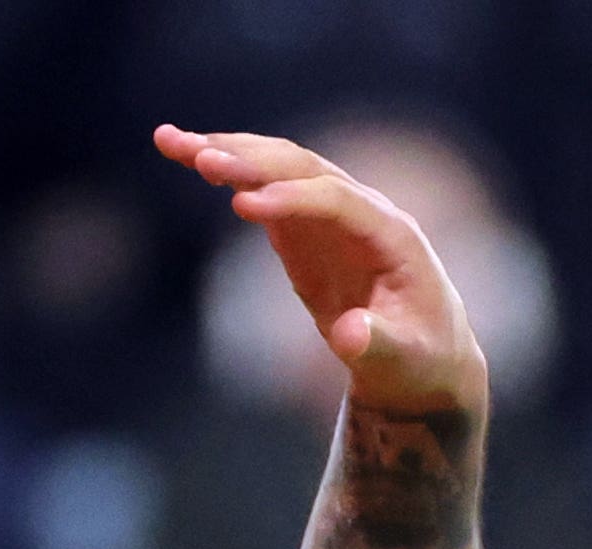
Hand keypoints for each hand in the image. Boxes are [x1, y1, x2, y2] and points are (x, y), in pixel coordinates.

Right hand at [156, 124, 486, 419]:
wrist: (420, 358)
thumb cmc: (420, 361)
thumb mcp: (407, 362)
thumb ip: (381, 347)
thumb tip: (350, 334)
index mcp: (395, 236)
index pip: (339, 201)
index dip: (293, 201)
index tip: (243, 206)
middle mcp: (364, 211)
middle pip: (304, 170)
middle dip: (253, 162)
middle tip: (201, 160)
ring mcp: (332, 212)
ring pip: (278, 167)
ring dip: (228, 151)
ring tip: (171, 142)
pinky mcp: (304, 224)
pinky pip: (261, 185)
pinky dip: (223, 169)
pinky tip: (182, 153)